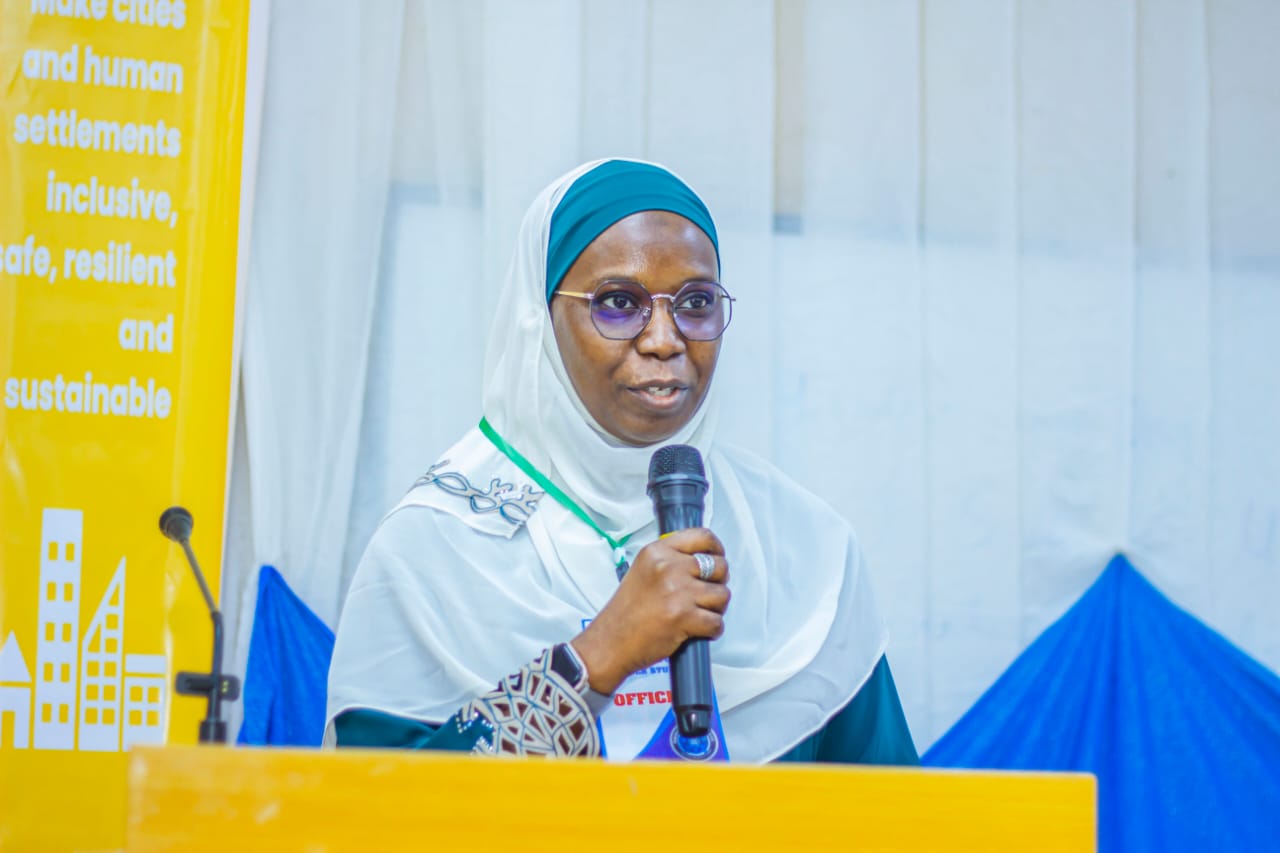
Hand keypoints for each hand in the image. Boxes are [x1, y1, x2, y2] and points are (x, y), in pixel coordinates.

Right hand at [570, 528, 729, 694]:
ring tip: (700, 615)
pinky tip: (698, 631)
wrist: (610, 643)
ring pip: (722, 595)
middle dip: (719, 583)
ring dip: (716, 609)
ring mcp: (677, 591)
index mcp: (657, 552)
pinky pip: (717, 622)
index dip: (716, 549)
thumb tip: (703, 562)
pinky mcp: (684, 616)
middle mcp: (668, 567)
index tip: (717, 558)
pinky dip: (712, 631)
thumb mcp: (642, 571)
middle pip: (719, 566)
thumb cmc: (625, 613)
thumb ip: (670, 562)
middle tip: (707, 595)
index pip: (702, 537)